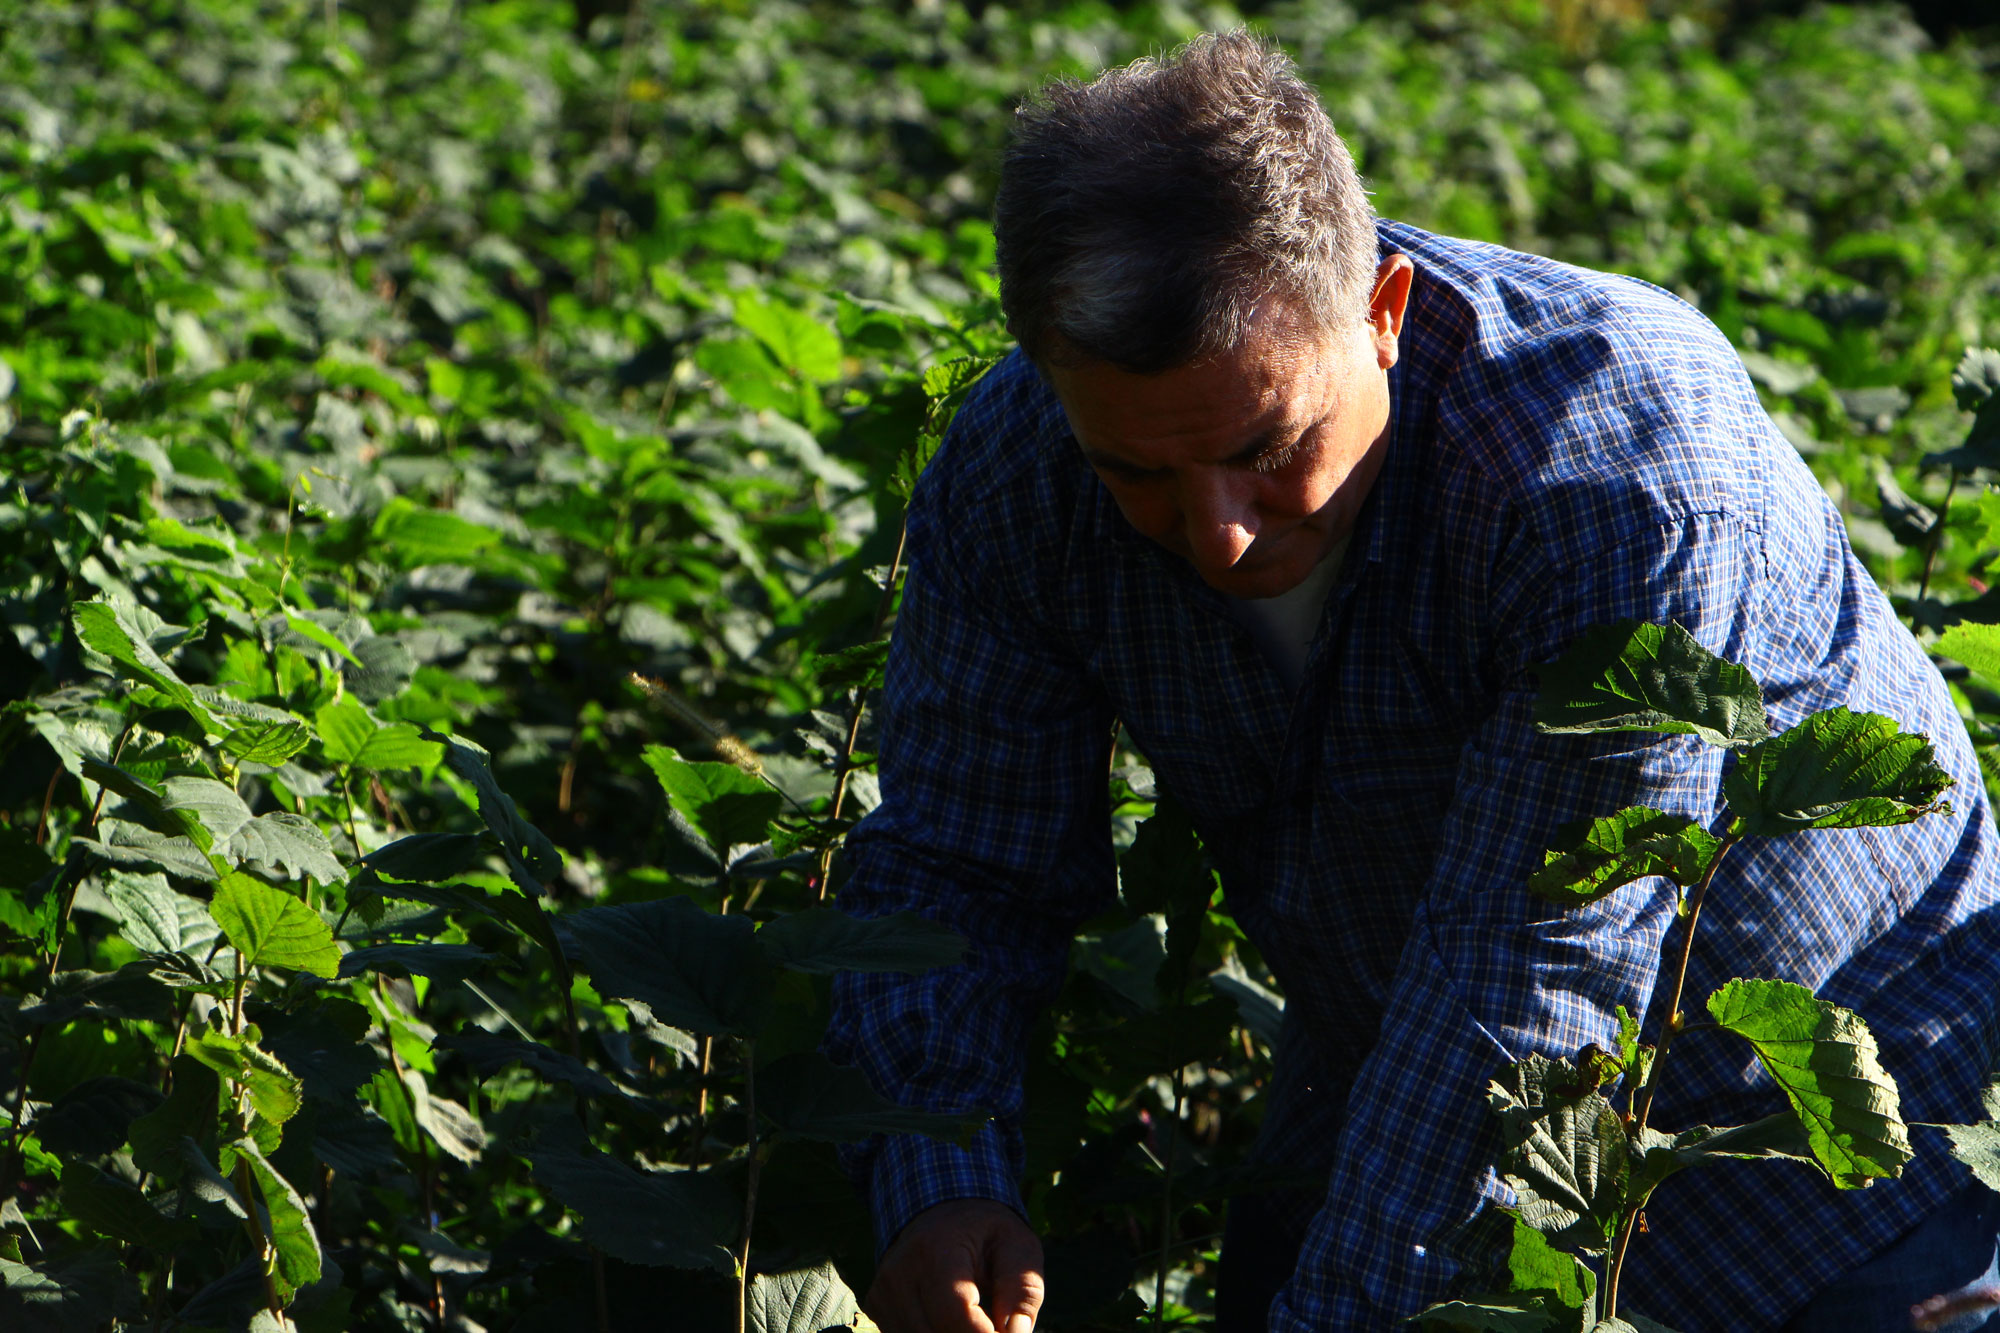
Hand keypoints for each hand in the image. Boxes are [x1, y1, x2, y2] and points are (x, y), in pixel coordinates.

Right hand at [864, 1197, 1044, 1332]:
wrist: (941, 1208)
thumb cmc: (987, 1232)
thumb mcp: (1018, 1246)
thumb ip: (1022, 1290)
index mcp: (936, 1248)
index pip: (955, 1314)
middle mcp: (900, 1270)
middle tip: (995, 1324)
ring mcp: (883, 1291)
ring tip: (976, 1318)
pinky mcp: (877, 1306)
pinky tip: (951, 1320)